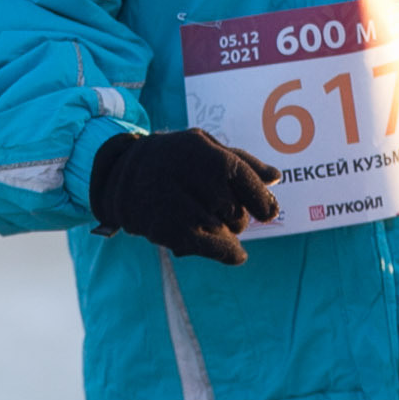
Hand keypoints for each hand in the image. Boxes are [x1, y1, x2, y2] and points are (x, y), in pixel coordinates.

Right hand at [88, 129, 280, 265]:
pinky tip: (233, 252)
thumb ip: (243, 162)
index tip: (267, 212)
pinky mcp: (168, 230)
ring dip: (226, 232)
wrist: (122, 176)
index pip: (246, 181)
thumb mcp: (206, 147)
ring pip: (227, 232)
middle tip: (215, 207)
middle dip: (236, 215)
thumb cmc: (175, 159)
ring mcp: (178, 205)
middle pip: (238, 213)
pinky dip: (228, 253)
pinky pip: (214, 249)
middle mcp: (192, 177)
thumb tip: (276, 178)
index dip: (262, 201)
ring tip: (203, 218)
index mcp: (206, 153)